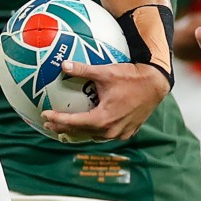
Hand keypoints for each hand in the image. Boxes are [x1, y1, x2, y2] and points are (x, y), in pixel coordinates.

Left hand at [42, 61, 169, 142]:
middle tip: (48, 123)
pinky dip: (93, 131)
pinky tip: (87, 125)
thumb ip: (83, 70)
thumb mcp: (105, 72)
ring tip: (64, 126)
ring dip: (78, 131)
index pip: (74, 122)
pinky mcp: (128, 131)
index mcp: (103, 118)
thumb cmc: (131, 77)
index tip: (45, 114)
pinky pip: (106, 134)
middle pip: (81, 132)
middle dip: (63, 127)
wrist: (156, 84)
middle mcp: (111, 130)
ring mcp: (120, 133)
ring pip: (94, 136)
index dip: (58, 119)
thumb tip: (63, 64)